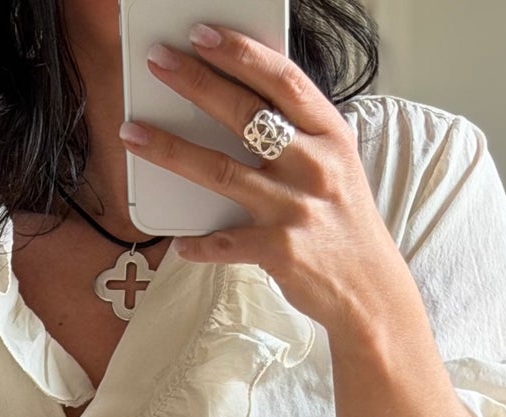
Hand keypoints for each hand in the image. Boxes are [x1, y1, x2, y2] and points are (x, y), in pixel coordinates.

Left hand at [122, 24, 416, 342]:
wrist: (372, 291)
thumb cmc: (345, 225)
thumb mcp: (337, 165)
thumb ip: (299, 134)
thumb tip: (242, 101)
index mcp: (330, 135)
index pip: (282, 80)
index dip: (240, 53)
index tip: (202, 34)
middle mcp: (314, 166)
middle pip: (244, 114)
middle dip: (195, 82)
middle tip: (158, 62)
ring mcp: (295, 209)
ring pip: (221, 172)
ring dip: (170, 151)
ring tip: (134, 134)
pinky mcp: (281, 252)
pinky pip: (226, 243)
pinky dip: (200, 244)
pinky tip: (180, 242)